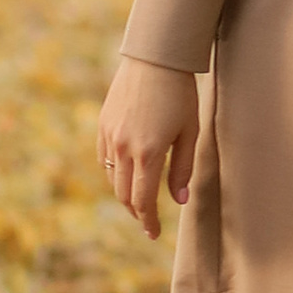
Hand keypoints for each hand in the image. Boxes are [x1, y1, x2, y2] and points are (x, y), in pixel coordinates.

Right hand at [98, 59, 199, 238]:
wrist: (155, 59)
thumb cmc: (180, 94)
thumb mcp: (190, 132)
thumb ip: (183, 168)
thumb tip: (180, 200)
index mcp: (148, 154)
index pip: (143, 200)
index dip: (148, 221)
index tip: (153, 234)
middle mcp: (123, 149)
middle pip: (124, 194)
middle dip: (136, 212)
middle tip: (148, 221)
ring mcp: (109, 137)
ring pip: (111, 178)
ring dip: (124, 194)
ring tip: (138, 200)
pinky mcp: (103, 125)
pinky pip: (103, 159)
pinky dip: (113, 173)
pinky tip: (126, 174)